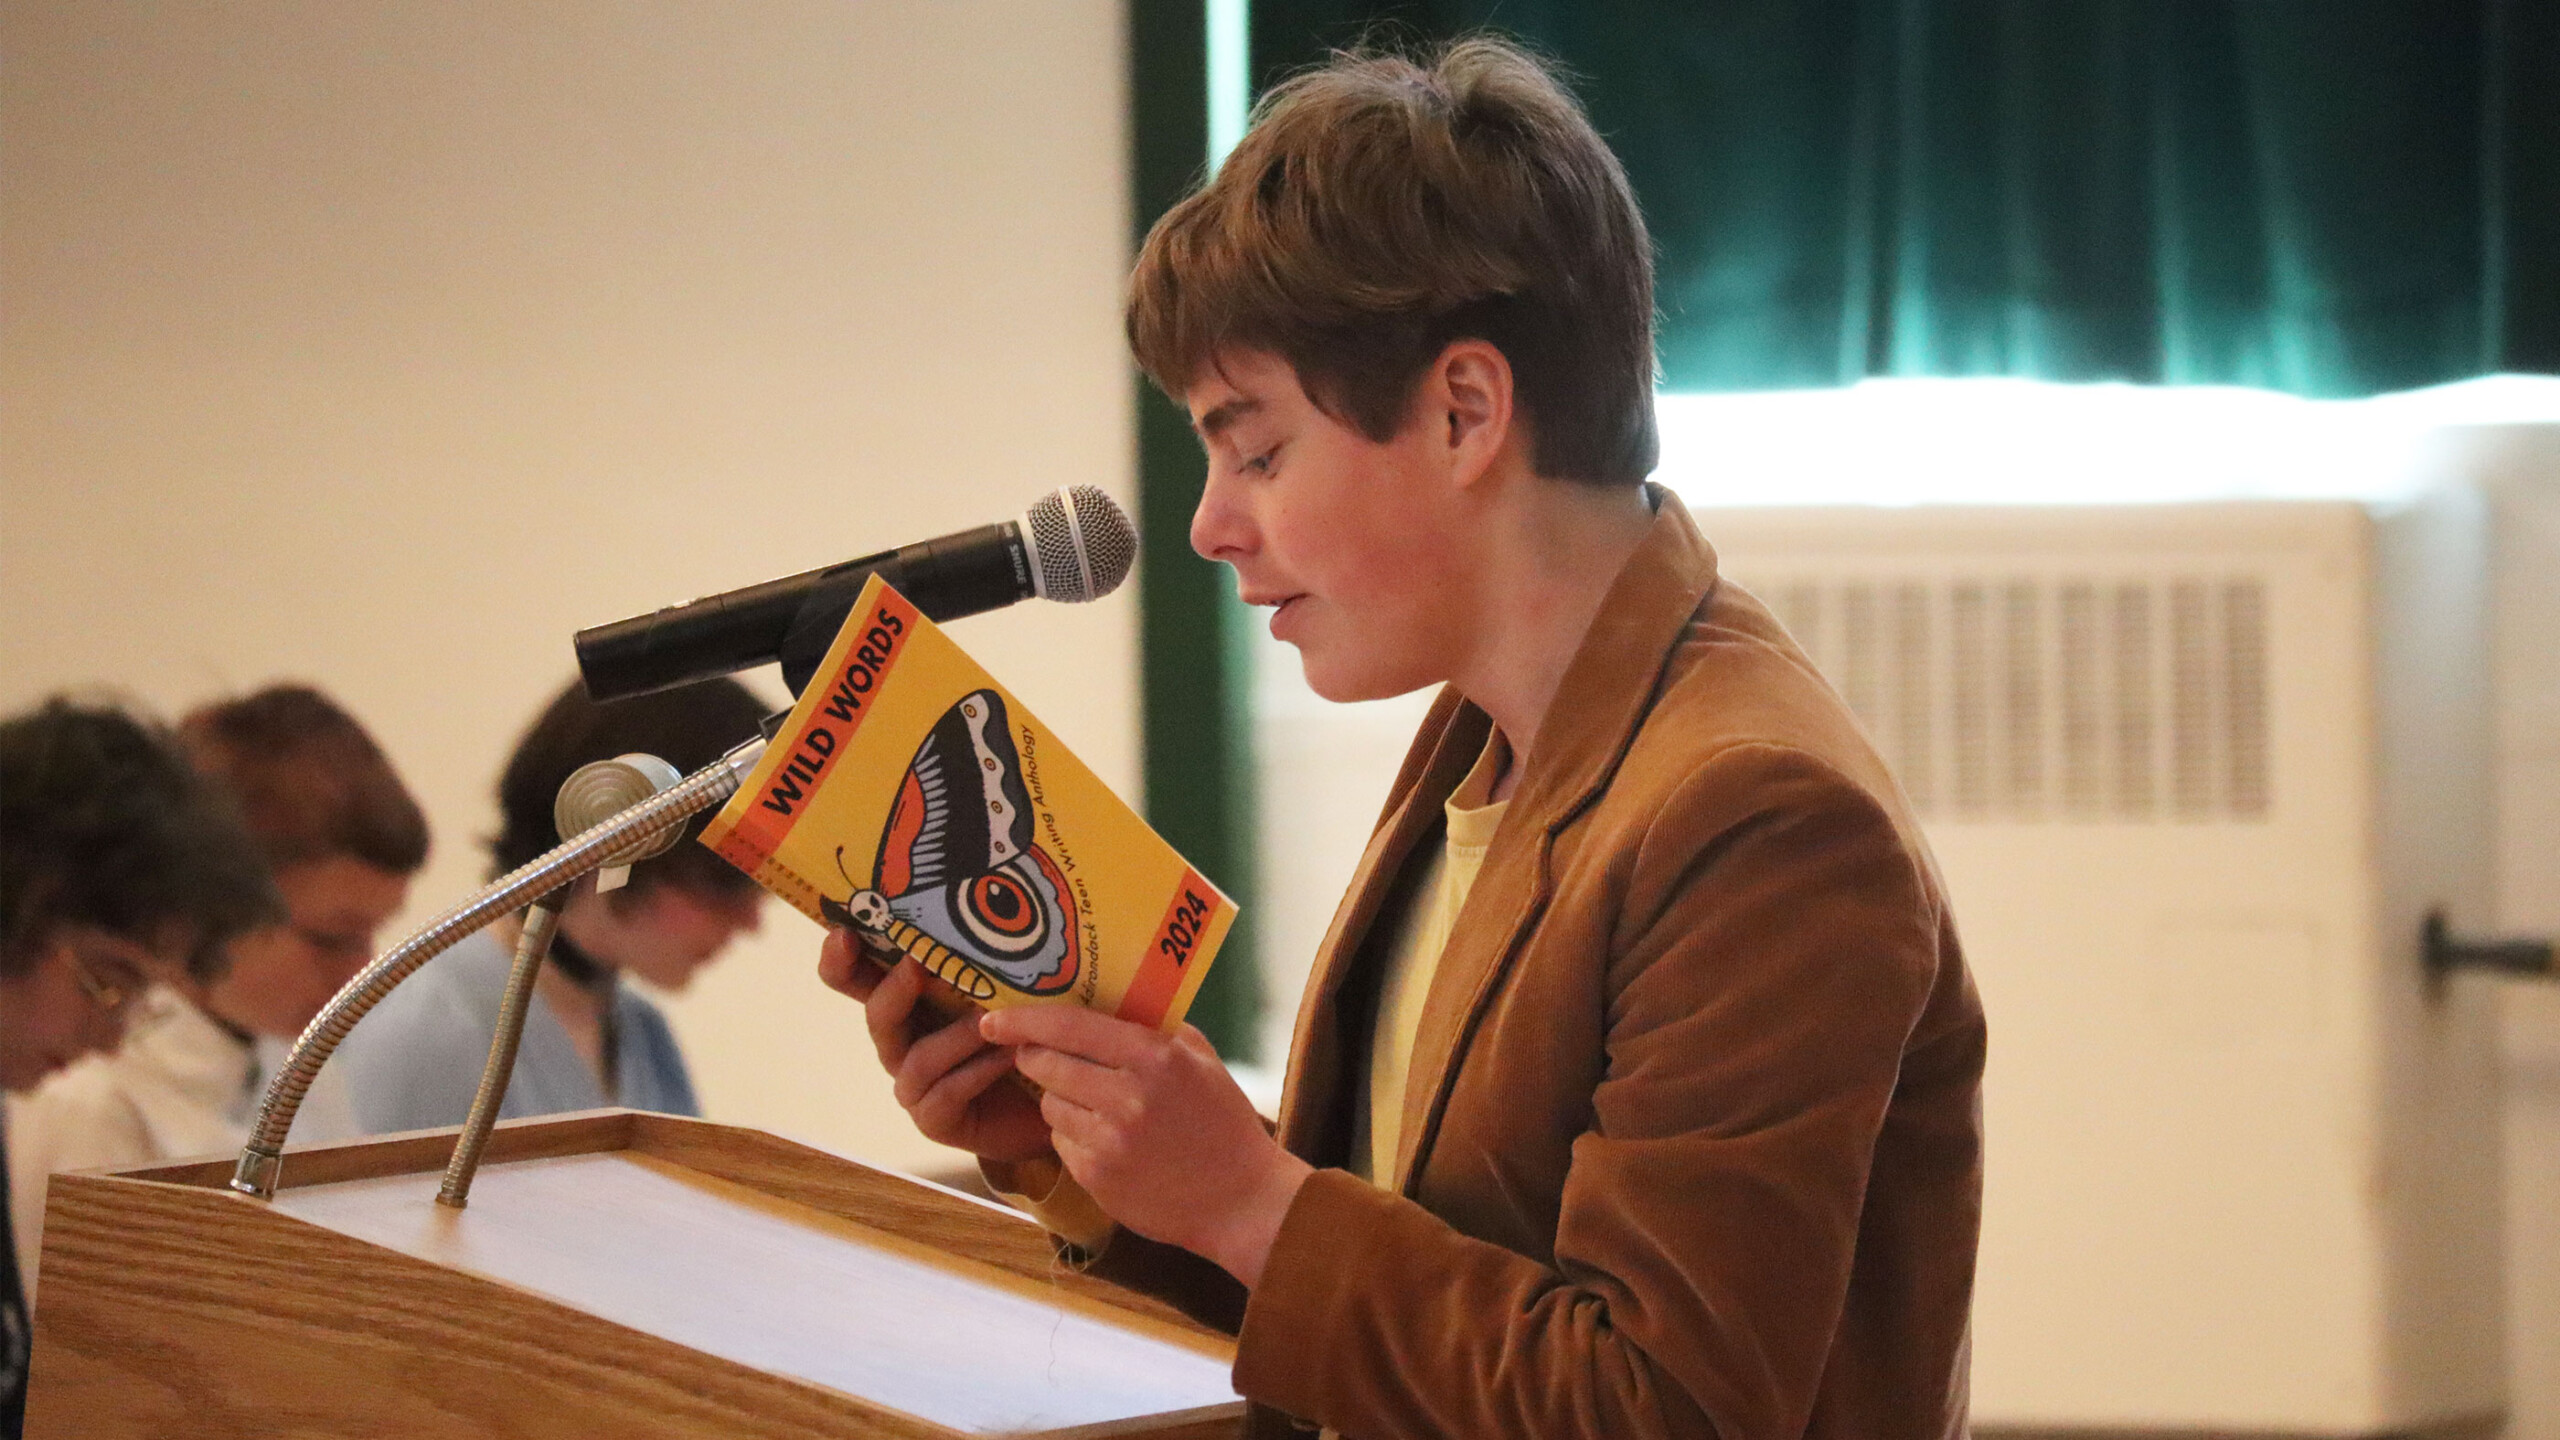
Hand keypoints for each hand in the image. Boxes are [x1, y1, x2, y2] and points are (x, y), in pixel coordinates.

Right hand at [817, 928, 1052, 1163]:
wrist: (1051, 1099)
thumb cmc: (1020, 1034)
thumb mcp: (1003, 989)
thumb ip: (987, 958)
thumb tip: (993, 908)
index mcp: (905, 1004)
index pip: (855, 979)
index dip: (839, 959)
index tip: (842, 932)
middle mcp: (899, 1043)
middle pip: (877, 1014)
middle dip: (895, 988)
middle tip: (918, 963)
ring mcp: (912, 1086)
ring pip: (918, 1057)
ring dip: (957, 1034)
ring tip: (992, 1019)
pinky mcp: (934, 1120)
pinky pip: (947, 1092)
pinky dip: (979, 1070)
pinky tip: (1009, 1055)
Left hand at [980, 1004, 1311, 1287]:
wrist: (1240, 1200)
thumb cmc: (1222, 1122)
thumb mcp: (1199, 1059)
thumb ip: (1153, 1027)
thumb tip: (1101, 998)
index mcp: (1154, 1057)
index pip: (1069, 1026)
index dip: (1023, 1019)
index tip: (994, 1018)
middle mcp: (1128, 1097)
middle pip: (1045, 1064)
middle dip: (1035, 1057)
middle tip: (1038, 1056)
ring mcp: (1109, 1141)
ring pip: (1048, 1105)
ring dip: (1058, 1099)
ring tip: (1094, 1105)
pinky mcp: (1096, 1177)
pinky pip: (1061, 1142)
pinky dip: (1074, 1136)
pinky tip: (1107, 1141)